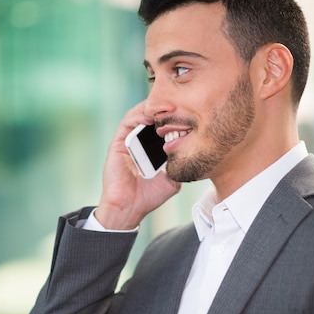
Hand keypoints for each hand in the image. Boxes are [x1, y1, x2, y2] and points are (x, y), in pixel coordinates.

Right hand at [95, 102, 180, 229]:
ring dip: (152, 109)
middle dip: (163, 109)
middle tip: (178, 104)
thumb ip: (180, 166)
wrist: (129, 209)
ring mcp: (127, 141)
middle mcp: (138, 143)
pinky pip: (127, 123)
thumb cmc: (147, 197)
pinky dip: (138, 116)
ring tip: (165, 107)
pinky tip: (150, 117)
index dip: (173, 118)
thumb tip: (195, 157)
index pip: (161, 127)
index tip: (187, 113)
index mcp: (150, 150)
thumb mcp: (171, 180)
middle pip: (151, 118)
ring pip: (139, 115)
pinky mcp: (118, 143)